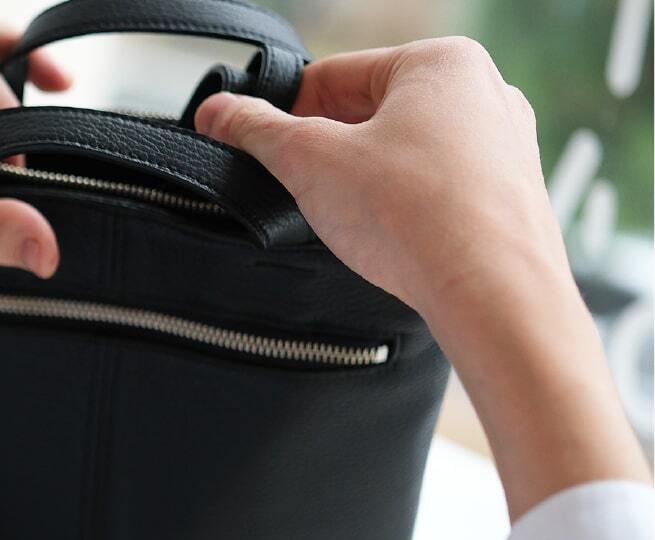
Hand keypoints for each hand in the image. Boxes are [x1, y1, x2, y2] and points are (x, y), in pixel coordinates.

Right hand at [197, 37, 559, 315]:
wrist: (496, 294)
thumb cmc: (416, 216)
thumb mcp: (311, 161)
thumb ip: (256, 130)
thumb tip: (216, 111)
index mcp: (441, 61)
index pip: (334, 75)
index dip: (284, 112)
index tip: (257, 145)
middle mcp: (484, 93)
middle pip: (371, 111)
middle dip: (327, 148)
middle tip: (295, 187)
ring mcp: (503, 145)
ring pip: (404, 151)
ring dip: (363, 179)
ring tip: (342, 217)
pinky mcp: (508, 196)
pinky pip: (436, 187)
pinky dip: (402, 206)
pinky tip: (386, 237)